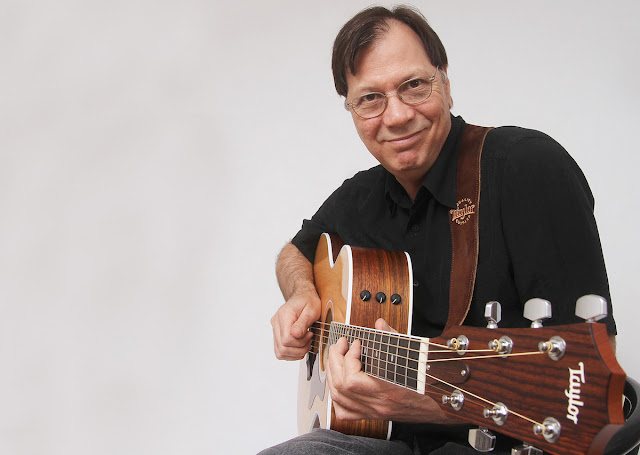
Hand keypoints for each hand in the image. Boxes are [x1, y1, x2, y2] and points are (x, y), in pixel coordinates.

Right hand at [270, 292, 320, 360]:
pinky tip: (299, 347)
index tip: (309, 334)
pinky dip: (291, 353)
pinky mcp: (277, 334)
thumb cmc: (308, 301)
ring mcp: (275, 329)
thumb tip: (296, 335)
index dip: (300, 342)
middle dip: (299, 349)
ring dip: (295, 353)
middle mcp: (276, 323)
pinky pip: (280, 351)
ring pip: (280, 352)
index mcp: (284, 315)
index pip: (286, 339)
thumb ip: (303, 323)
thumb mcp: (311, 309)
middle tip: (309, 340)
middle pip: (282, 348)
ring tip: (305, 344)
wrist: (303, 296)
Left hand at [326, 319, 456, 423]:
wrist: (438, 403)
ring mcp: (373, 412)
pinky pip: (344, 413)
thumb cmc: (427, 379)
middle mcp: (378, 404)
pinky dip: (336, 397)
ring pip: (339, 399)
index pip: (352, 379)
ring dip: (333, 374)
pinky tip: (339, 381)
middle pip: (341, 386)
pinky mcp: (372, 415)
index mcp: (388, 390)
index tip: (356, 343)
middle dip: (335, 360)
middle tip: (340, 345)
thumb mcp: (413, 354)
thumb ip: (393, 338)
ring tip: (337, 357)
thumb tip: (379, 324)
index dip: (349, 357)